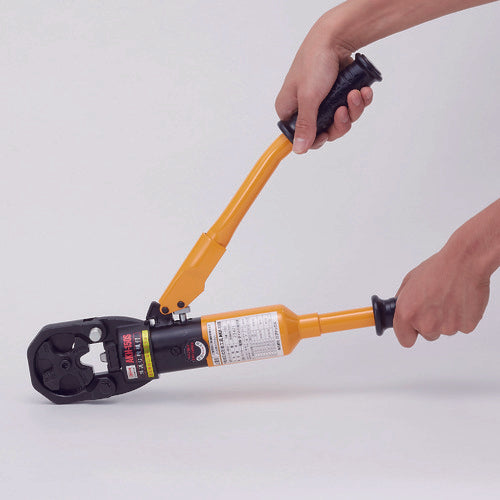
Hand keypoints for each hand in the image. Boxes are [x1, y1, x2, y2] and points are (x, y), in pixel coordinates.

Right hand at [275, 18, 372, 153]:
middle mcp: (305, 107)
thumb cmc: (315, 63)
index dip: (317, 138)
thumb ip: (305, 126)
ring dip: (352, 109)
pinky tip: (362, 90)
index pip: (301, 136)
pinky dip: (359, 101)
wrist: (336, 37)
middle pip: (325, 131)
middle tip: (344, 109)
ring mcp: (323, 101)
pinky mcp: (338, 94)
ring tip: (356, 94)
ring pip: (341, 120)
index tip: (327, 133)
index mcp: (289, 109)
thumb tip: (298, 150)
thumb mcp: (308, 98)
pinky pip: (351, 107)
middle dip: (340, 122)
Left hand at [393, 244, 490, 347]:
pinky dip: (461, 317)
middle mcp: (426, 324)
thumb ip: (402, 301)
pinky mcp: (466, 326)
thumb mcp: (409, 282)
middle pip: (426, 334)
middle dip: (429, 322)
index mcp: (407, 314)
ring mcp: (447, 327)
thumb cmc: (437, 269)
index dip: (409, 332)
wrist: (464, 262)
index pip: (405, 340)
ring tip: (448, 298)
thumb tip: (399, 312)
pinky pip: (461, 326)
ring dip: (445, 319)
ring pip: (444, 330)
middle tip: (434, 302)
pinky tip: (460, 300)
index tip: (412, 327)